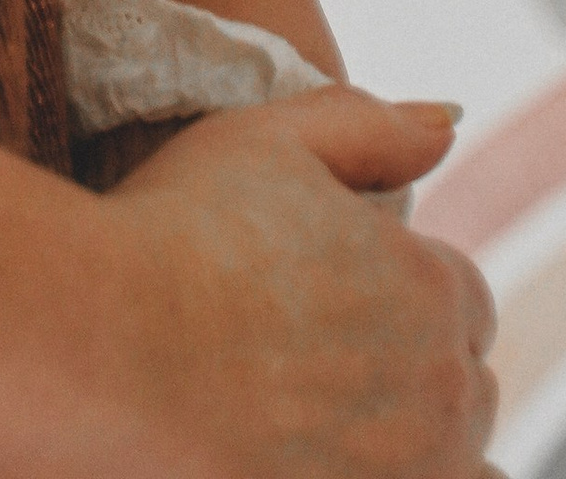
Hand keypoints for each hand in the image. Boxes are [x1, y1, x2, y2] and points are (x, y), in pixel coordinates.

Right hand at [107, 84, 498, 477]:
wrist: (105, 347)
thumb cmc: (178, 230)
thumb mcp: (271, 138)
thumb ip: (372, 126)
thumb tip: (452, 122)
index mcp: (432, 288)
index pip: (461, 299)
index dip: (403, 291)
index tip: (341, 298)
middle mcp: (441, 394)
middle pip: (461, 392)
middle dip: (412, 374)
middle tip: (323, 363)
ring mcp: (406, 473)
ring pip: (455, 467)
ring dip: (417, 445)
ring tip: (334, 419)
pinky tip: (340, 463)